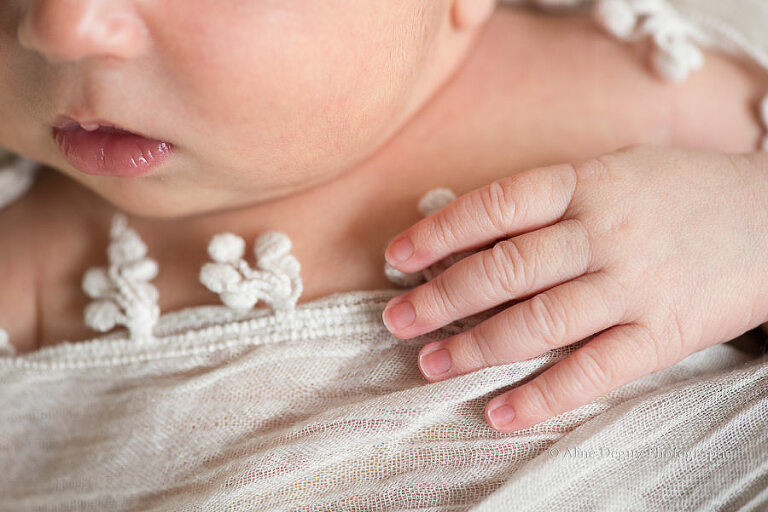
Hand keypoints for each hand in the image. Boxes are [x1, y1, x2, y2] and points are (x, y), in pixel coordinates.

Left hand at [382, 145, 767, 432]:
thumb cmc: (675, 192)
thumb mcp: (612, 171)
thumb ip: (549, 200)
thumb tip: (470, 232)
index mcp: (586, 183)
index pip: (496, 206)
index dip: (439, 232)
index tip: (396, 257)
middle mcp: (604, 233)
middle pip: (507, 268)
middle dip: (442, 296)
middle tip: (397, 321)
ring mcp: (635, 285)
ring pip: (542, 321)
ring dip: (477, 347)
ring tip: (431, 364)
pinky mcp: (663, 333)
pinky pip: (596, 369)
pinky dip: (545, 395)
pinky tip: (500, 413)